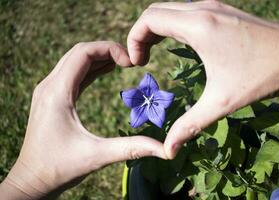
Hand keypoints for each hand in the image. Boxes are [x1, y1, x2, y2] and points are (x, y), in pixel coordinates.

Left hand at [0, 41, 165, 198]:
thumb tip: (164, 149)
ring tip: (123, 63)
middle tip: (129, 61)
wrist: (32, 180)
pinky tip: (106, 70)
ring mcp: (48, 91)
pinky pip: (73, 74)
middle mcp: (49, 86)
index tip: (130, 62)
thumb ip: (131, 148)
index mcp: (57, 93)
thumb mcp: (97, 156)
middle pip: (79, 53)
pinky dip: (91, 69)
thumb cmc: (59, 168)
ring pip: (74, 61)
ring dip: (99, 58)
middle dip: (106, 51)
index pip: (83, 53)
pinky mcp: (52, 98)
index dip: (109, 49)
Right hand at [127, 1, 278, 158]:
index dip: (133, 39)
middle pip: (155, 11)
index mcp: (198, 25)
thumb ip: (189, 125)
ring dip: (156, 29)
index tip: (137, 63)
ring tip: (152, 53)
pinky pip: (185, 12)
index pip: (148, 19)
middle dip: (141, 34)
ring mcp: (213, 7)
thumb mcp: (221, 103)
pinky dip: (171, 26)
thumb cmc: (262, 76)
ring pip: (170, 10)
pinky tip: (175, 45)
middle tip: (142, 60)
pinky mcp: (221, 11)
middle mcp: (203, 9)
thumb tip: (168, 149)